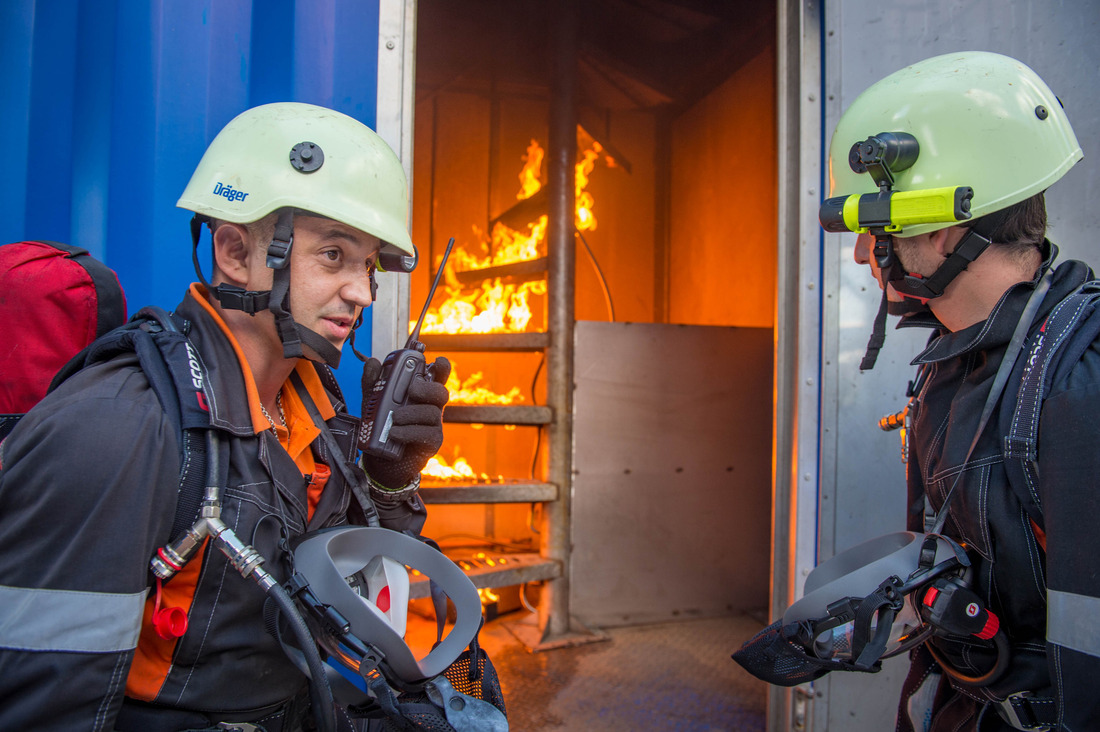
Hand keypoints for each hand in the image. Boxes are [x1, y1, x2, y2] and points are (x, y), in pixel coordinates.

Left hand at [359, 355, 450, 489]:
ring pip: (432, 413)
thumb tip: (373, 363)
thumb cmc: (382, 427)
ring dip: (411, 413)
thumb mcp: (374, 402)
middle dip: (427, 388)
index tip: (437, 361)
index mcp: (421, 394)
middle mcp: (431, 407)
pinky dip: (408, 431)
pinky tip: (394, 432)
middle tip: (411, 390)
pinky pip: (426, 433)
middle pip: (441, 392)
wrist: (381, 460)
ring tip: (393, 419)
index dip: (441, 368)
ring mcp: (433, 426)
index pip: (437, 377)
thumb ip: (374, 382)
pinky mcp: (431, 443)